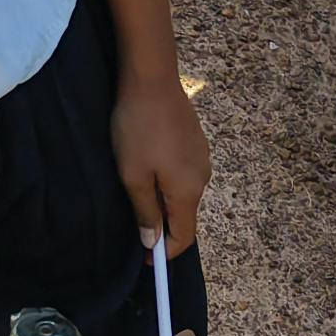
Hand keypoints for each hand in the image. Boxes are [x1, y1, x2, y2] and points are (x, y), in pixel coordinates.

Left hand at [113, 70, 210, 254]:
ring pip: (182, 190)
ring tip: (135, 186)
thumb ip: (145, 211)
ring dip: (162, 197)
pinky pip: (182, 170)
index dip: (166, 252)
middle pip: (184, 213)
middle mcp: (202, 177)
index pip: (184, 236)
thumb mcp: (133, 174)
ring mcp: (201, 156)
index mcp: (188, 191)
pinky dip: (166, 177)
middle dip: (161, 223)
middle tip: (133, 220)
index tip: (145, 259)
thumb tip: (153, 241)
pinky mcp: (195, 139)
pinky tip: (146, 161)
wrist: (151, 77)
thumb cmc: (138, 127)